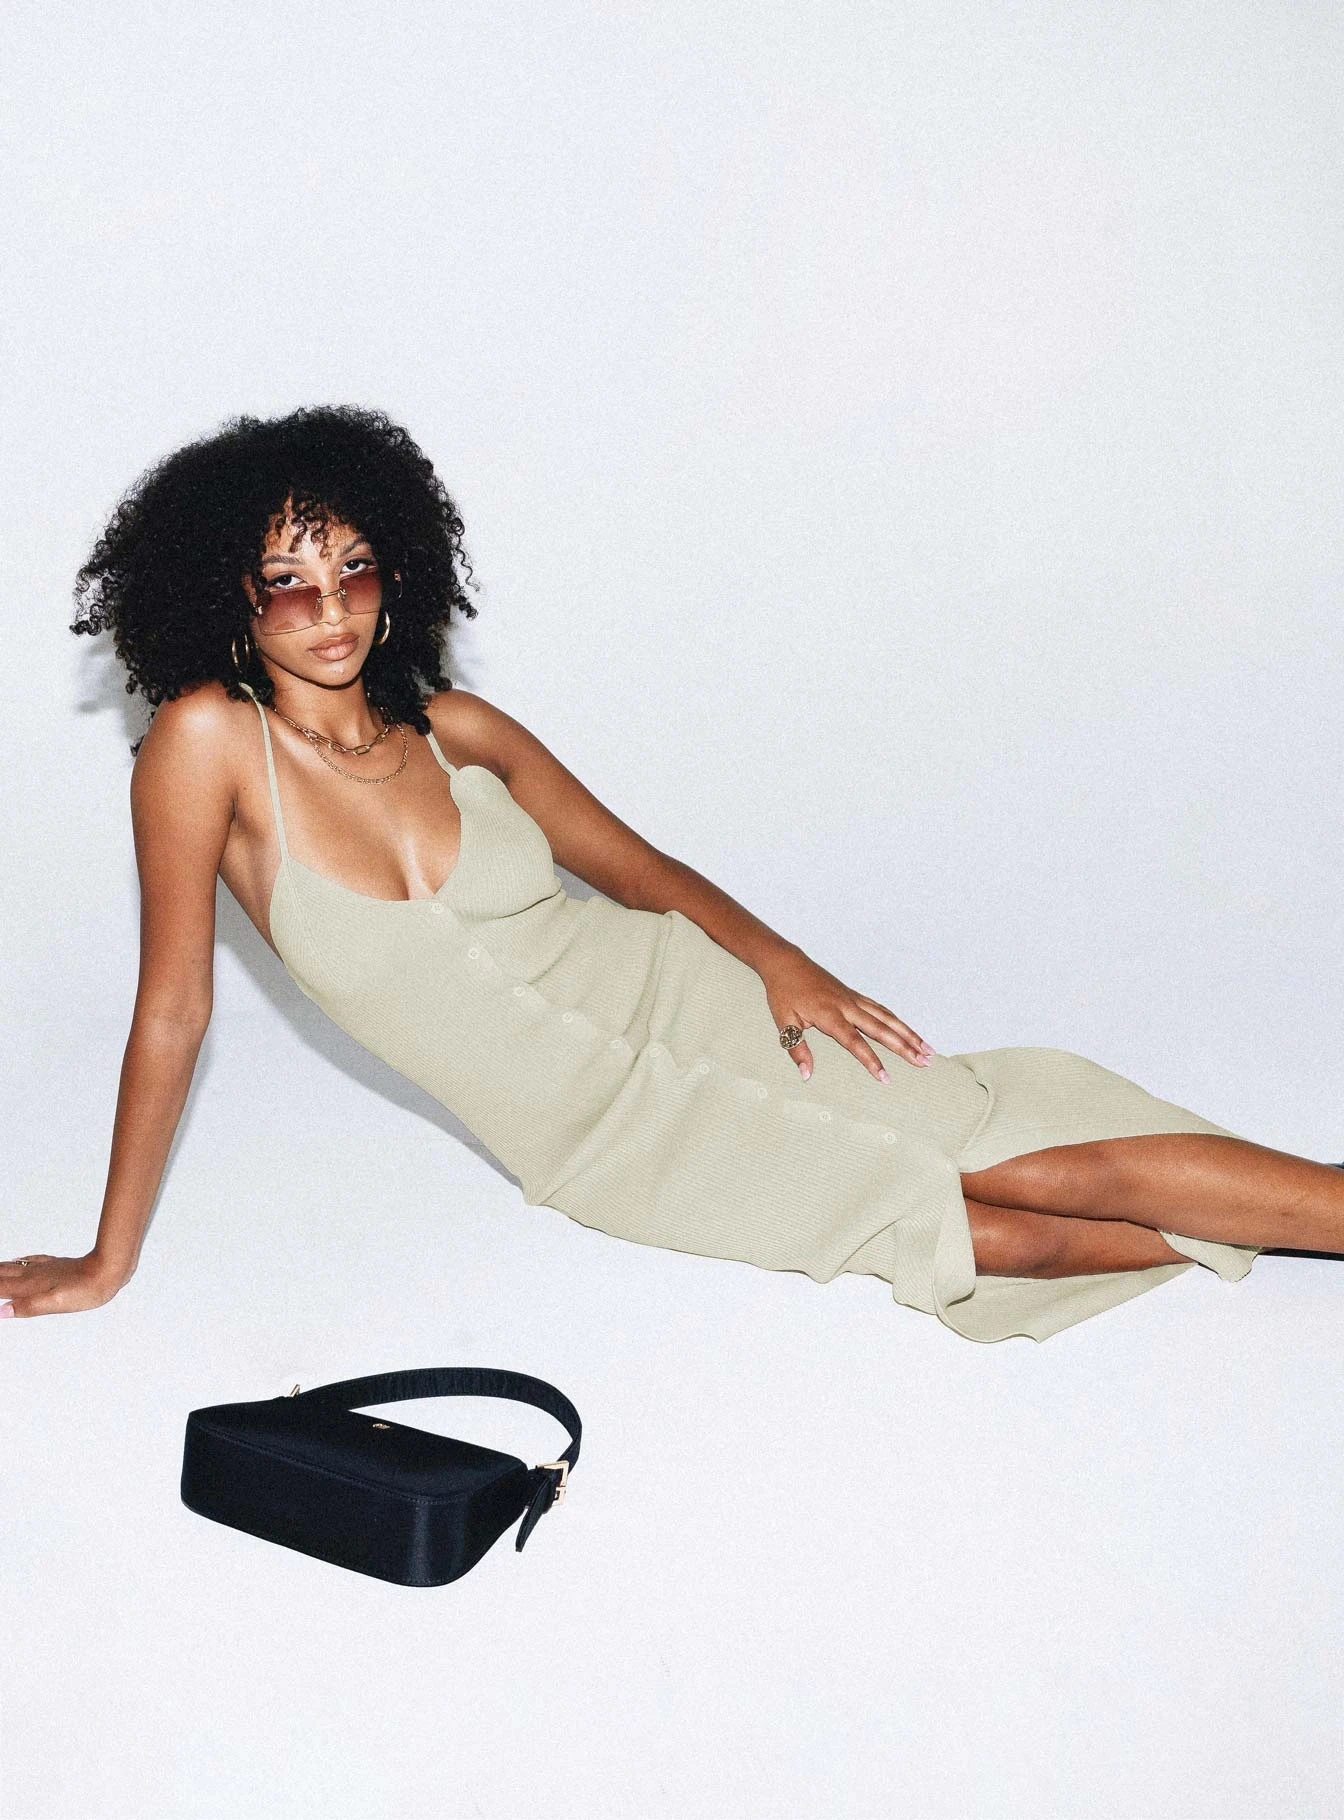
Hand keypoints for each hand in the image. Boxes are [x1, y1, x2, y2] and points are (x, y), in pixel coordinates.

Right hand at [0, 1252, 127, 1318]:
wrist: (109, 1270)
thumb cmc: (85, 1290)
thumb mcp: (56, 1305)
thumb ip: (28, 1307)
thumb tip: (2, 1312)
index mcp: (31, 1286)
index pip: (0, 1287)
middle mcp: (34, 1275)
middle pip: (3, 1274)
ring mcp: (46, 1268)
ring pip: (15, 1267)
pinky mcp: (57, 1265)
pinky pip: (31, 1261)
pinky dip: (19, 1262)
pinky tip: (20, 1260)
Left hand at [757, 947, 934, 1082]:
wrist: (786, 962)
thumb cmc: (783, 993)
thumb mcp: (784, 1022)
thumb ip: (797, 1049)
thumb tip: (806, 1075)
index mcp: (829, 1015)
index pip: (855, 1042)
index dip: (871, 1061)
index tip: (886, 1078)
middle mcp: (847, 1006)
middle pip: (882, 1029)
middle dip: (905, 1047)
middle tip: (925, 1062)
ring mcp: (854, 999)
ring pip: (888, 1018)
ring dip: (909, 1034)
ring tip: (928, 1050)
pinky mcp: (855, 995)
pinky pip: (882, 1009)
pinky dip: (898, 1021)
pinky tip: (909, 1032)